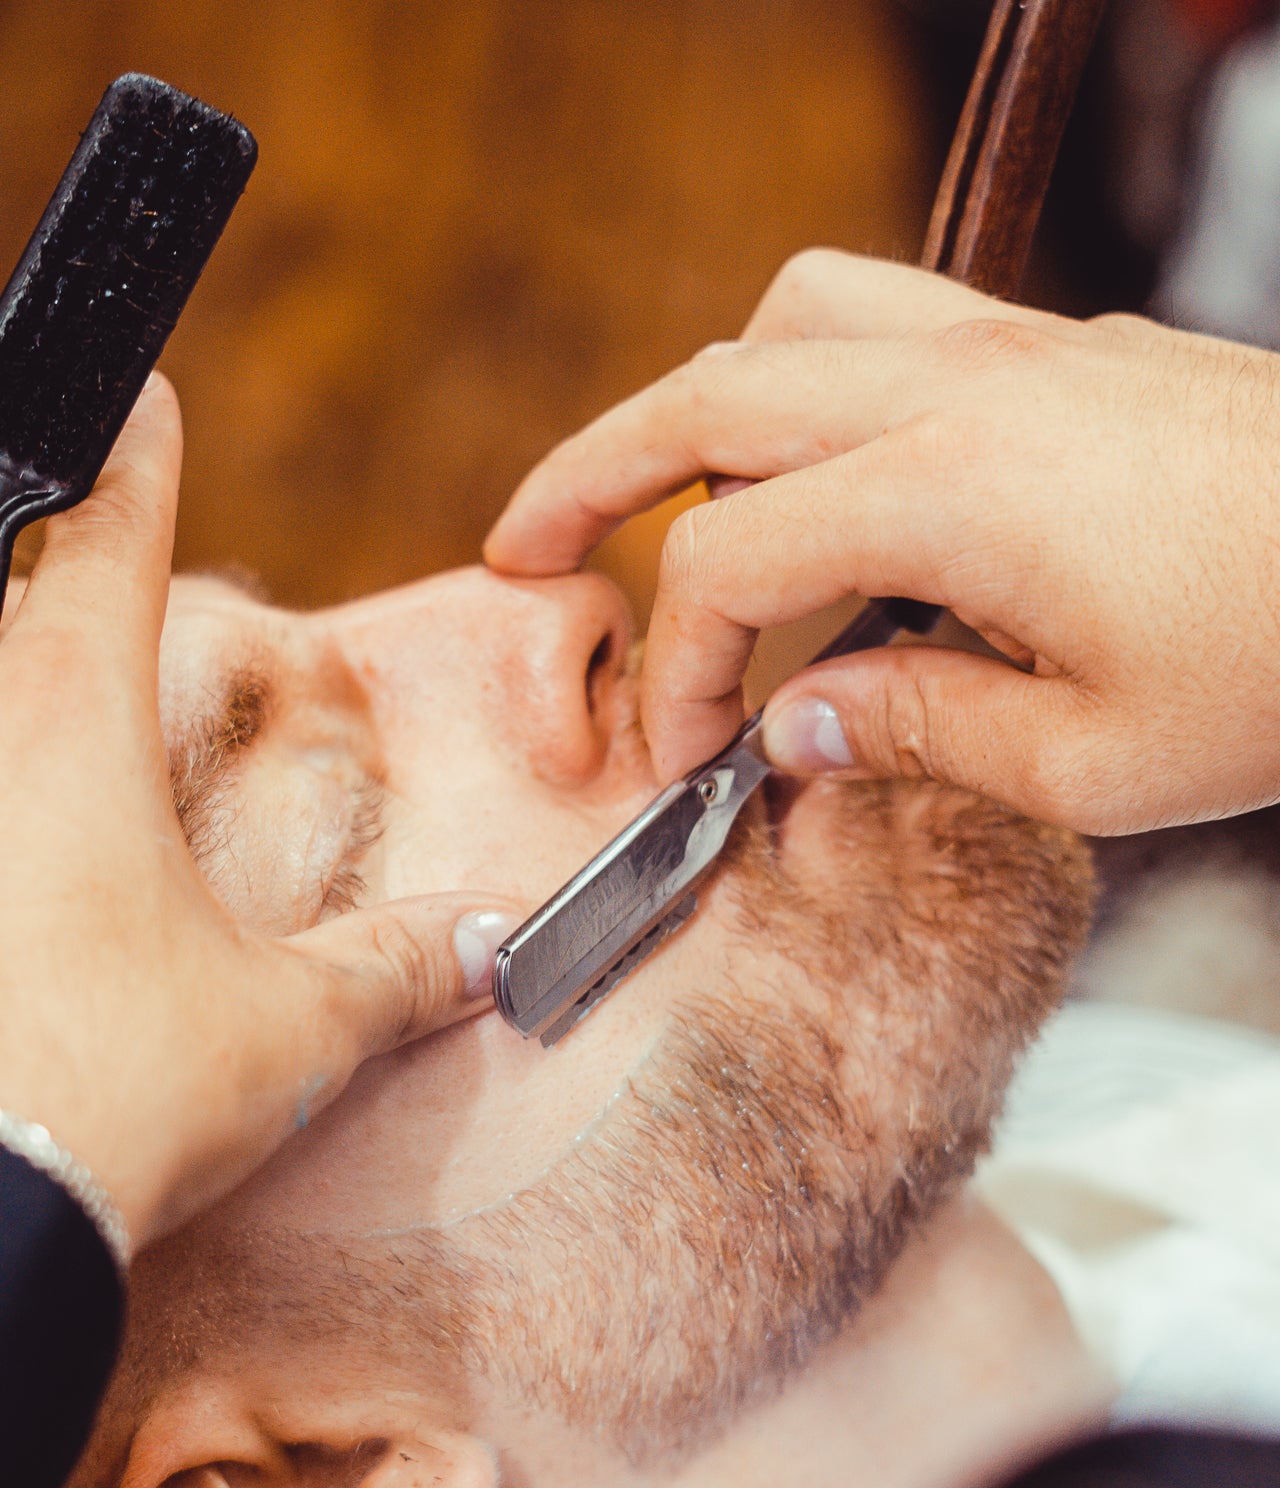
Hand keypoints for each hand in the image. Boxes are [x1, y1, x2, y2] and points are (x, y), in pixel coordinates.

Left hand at [0, 376, 516, 1251]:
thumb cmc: (114, 1099)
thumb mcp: (290, 1032)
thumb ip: (396, 971)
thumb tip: (483, 947)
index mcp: (74, 727)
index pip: (105, 535)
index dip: (134, 455)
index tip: (143, 393)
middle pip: (0, 595)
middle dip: (46, 556)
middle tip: (76, 536)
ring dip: (14, 680)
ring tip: (61, 722)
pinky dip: (4, 787)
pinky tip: (23, 866)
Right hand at [485, 249, 1279, 834]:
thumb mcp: (1091, 761)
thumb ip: (914, 737)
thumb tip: (793, 727)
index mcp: (949, 492)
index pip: (727, 561)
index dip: (674, 668)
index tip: (685, 757)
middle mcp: (965, 388)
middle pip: (710, 393)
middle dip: (591, 472)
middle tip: (521, 546)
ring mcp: (1022, 350)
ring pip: (798, 313)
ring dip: (707, 396)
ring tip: (677, 492)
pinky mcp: (1070, 350)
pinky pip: (895, 315)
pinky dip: (819, 378)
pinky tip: (837, 473)